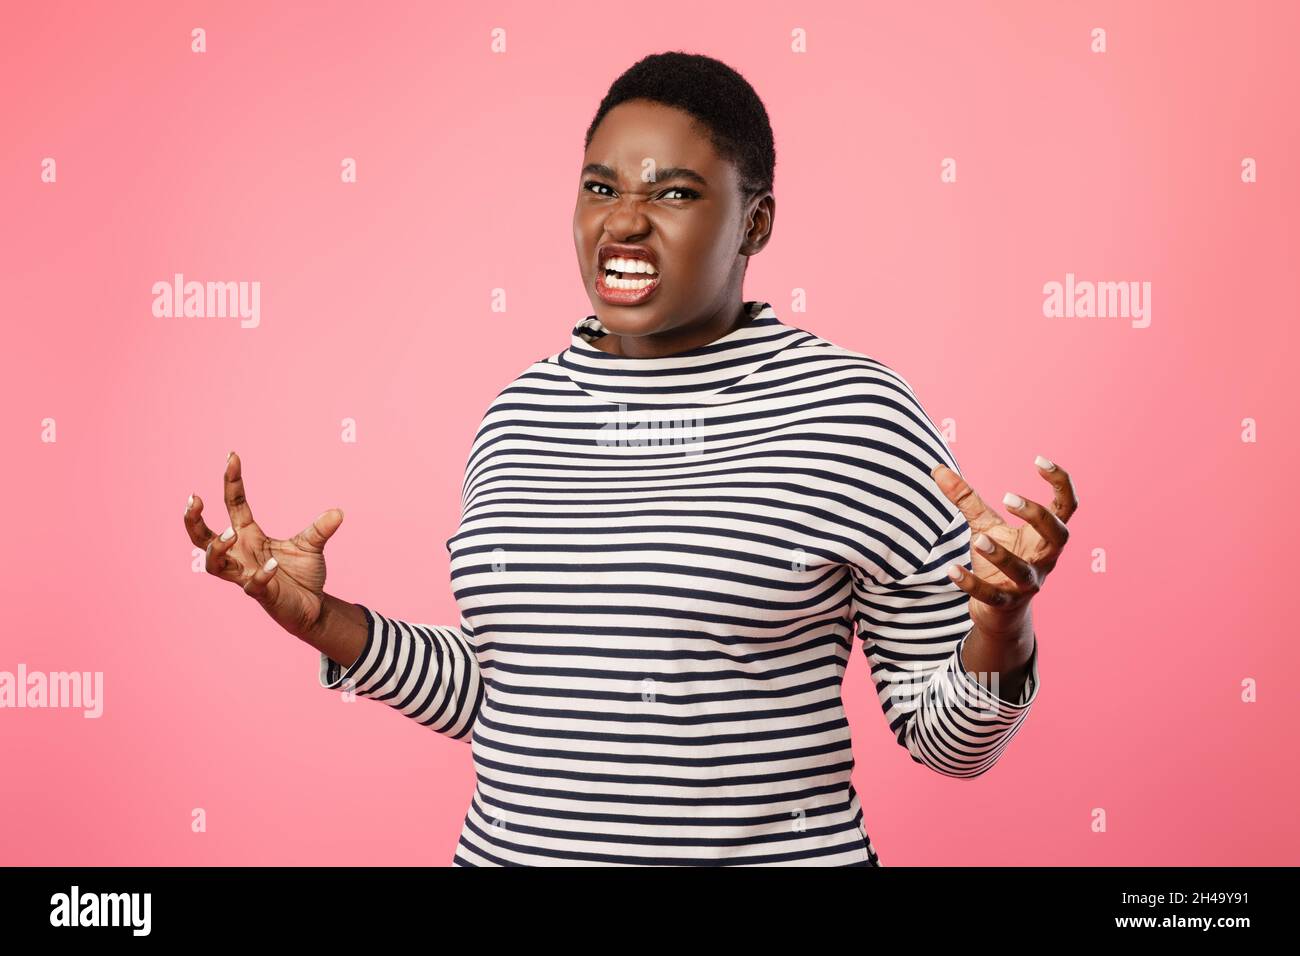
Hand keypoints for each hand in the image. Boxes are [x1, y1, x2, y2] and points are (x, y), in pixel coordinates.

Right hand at [183, 451, 344, 640]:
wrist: (312, 607)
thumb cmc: (301, 575)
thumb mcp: (311, 545)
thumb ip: (320, 528)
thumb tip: (339, 512)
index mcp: (250, 536)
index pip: (233, 505)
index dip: (231, 482)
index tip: (231, 456)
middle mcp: (240, 555)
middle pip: (202, 537)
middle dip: (193, 520)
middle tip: (194, 499)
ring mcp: (245, 575)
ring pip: (214, 564)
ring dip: (218, 547)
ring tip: (231, 532)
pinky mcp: (260, 594)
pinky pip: (252, 585)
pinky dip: (261, 575)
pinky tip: (273, 565)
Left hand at [930, 456, 1077, 639]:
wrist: (998, 609)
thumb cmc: (998, 559)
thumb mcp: (985, 524)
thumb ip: (966, 498)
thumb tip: (937, 469)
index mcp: (1045, 536)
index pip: (1067, 506)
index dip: (1060, 482)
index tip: (1039, 460)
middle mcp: (1044, 559)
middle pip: (1058, 535)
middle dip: (1038, 516)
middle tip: (1008, 497)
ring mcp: (1027, 583)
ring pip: (1023, 570)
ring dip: (1002, 553)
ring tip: (979, 538)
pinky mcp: (1005, 603)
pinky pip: (991, 595)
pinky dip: (971, 583)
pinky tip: (951, 571)